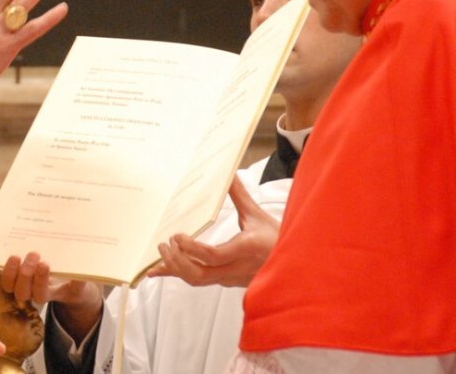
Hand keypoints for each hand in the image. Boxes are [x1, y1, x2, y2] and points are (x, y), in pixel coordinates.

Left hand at [1, 252, 101, 342]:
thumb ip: (80, 282)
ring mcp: (20, 285)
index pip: (40, 294)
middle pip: (22, 292)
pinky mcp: (14, 276)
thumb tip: (80, 275)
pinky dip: (5, 265)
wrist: (65, 286)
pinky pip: (5, 274)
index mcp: (47, 295)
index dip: (40, 281)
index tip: (46, 264)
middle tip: (34, 255)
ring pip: (9, 285)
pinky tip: (9, 250)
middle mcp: (31, 292)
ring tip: (17, 256)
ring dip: (11, 271)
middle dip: (26, 274)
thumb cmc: (71, 285)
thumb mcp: (79, 286)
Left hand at [148, 177, 279, 287]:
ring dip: (176, 268)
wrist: (295, 267)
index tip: (177, 236)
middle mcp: (236, 268)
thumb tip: (229, 174)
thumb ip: (240, 196)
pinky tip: (159, 270)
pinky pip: (201, 280)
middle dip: (177, 261)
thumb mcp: (258, 216)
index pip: (213, 256)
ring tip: (161, 252)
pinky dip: (180, 273)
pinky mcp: (227, 281)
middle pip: (199, 275)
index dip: (192, 249)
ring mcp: (231, 278)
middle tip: (164, 243)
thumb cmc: (278, 239)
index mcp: (245, 250)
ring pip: (198, 281)